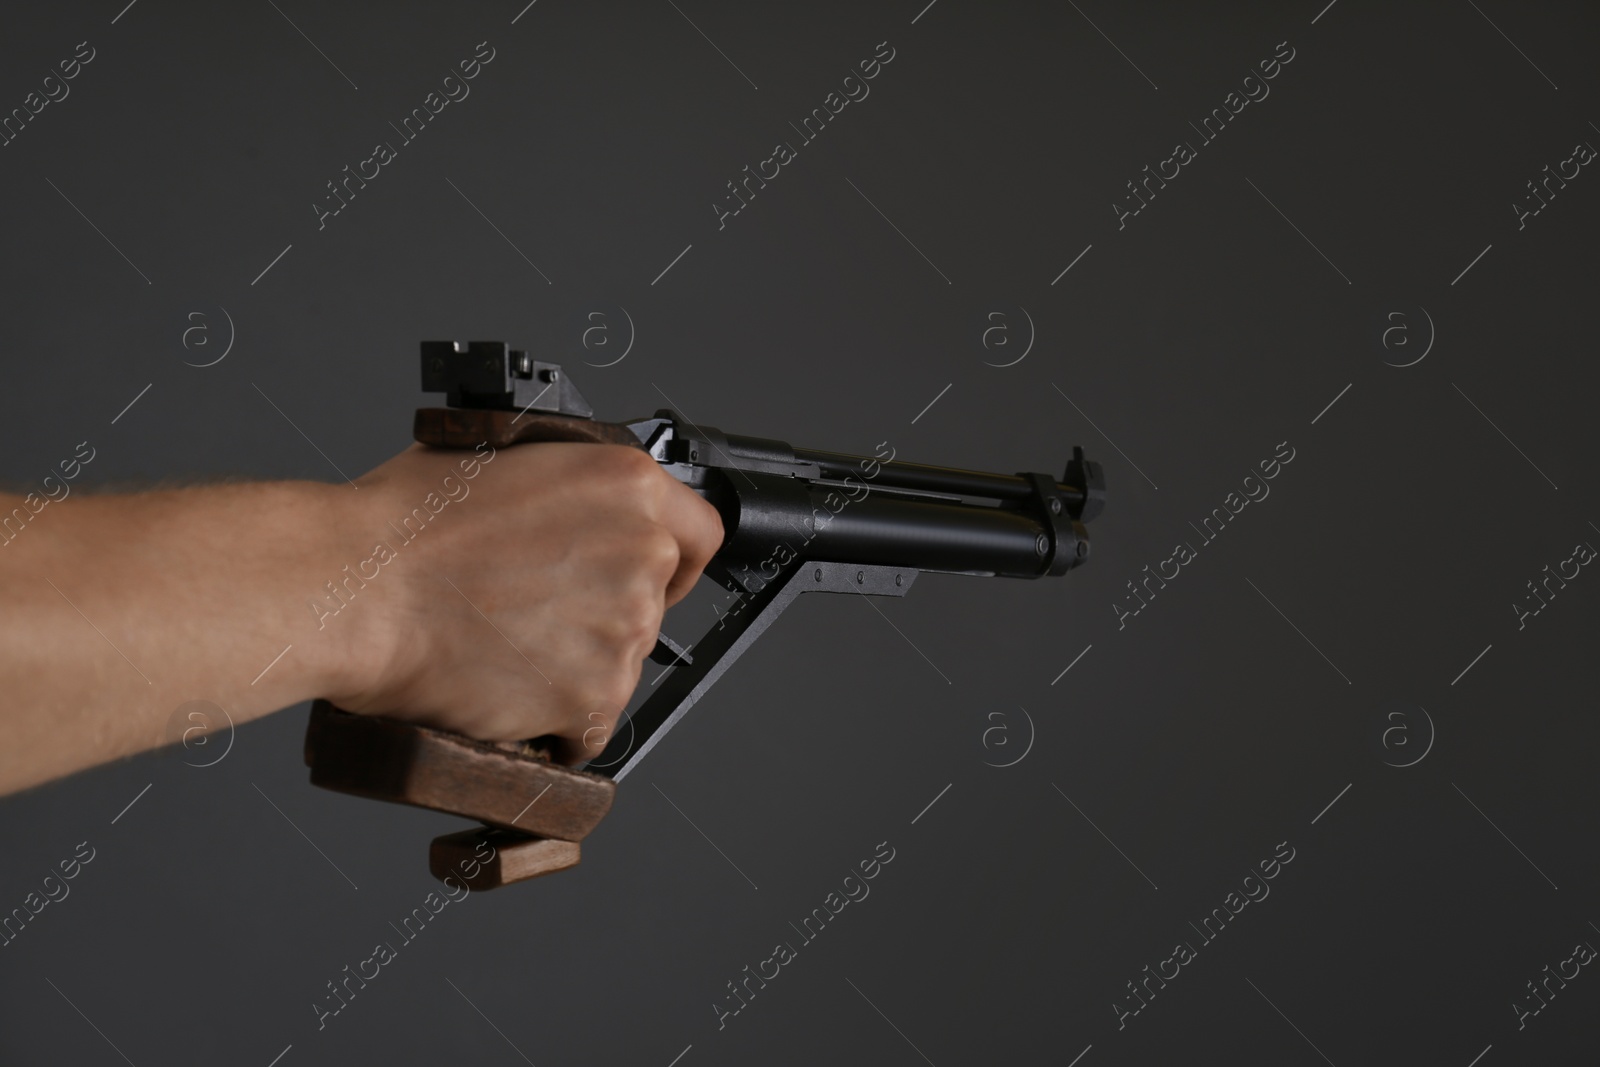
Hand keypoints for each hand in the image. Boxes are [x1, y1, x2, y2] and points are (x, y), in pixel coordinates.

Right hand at [327, 441, 722, 762]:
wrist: (358, 590)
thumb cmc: (404, 523)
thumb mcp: (502, 460)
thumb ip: (567, 487)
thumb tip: (575, 506)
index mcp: (626, 483)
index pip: (700, 533)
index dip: (671, 561)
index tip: (648, 578)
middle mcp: (641, 553)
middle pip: (655, 604)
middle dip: (604, 615)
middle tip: (536, 615)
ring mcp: (623, 629)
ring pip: (621, 666)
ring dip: (575, 667)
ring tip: (503, 648)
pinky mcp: (594, 697)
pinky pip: (589, 726)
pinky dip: (554, 723)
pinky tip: (505, 692)